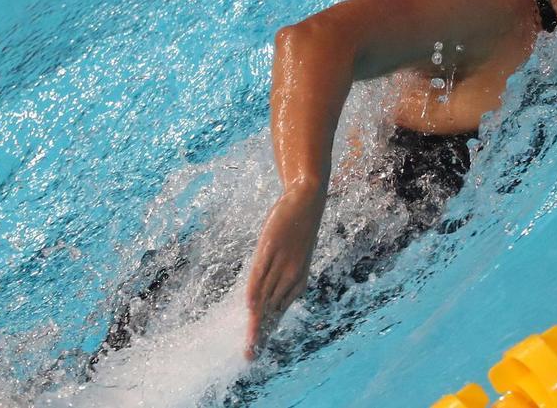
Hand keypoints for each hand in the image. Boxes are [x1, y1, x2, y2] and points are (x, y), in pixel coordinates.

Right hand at [245, 188, 324, 358]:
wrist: (307, 200)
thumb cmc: (298, 229)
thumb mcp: (294, 256)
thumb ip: (281, 275)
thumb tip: (266, 294)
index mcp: (299, 280)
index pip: (280, 312)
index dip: (268, 331)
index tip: (258, 349)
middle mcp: (291, 275)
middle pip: (272, 311)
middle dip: (261, 334)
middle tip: (250, 356)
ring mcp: (281, 263)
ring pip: (267, 297)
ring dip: (257, 322)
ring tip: (249, 342)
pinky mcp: (270, 249)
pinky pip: (260, 275)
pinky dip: (254, 292)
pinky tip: (249, 308)